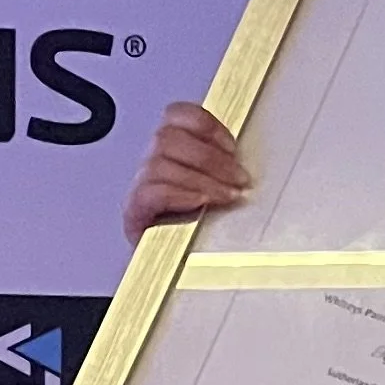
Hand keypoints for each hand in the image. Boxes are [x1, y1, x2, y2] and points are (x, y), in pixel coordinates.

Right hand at [122, 99, 248, 245]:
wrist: (177, 268)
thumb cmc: (202, 230)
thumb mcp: (219, 192)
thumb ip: (227, 172)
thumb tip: (249, 166)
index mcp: (170, 151)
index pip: (175, 116)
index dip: (205, 125)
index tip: (232, 146)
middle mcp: (151, 164)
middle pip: (168, 138)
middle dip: (211, 158)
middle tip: (239, 179)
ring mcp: (140, 187)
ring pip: (160, 163)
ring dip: (202, 178)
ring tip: (226, 196)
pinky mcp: (135, 213)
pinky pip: (151, 193)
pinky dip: (179, 194)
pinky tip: (200, 202)